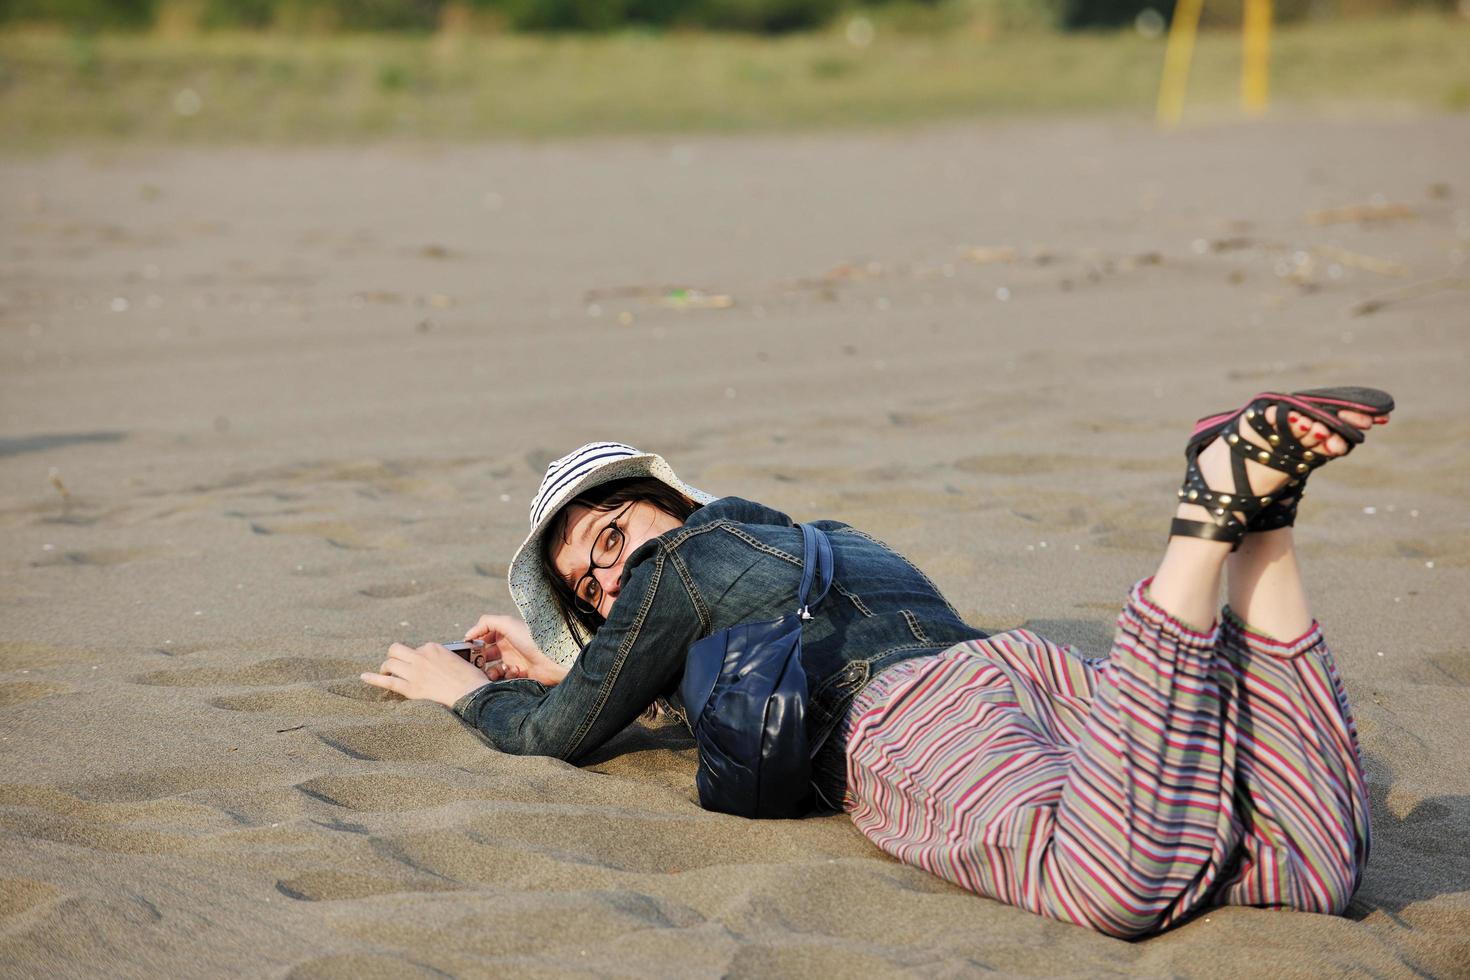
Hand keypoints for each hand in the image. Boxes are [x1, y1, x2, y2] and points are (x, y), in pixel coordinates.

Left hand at [360, 642, 490, 707]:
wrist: (472, 694)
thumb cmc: (470, 679)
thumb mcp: (459, 660)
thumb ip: (445, 659)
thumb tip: (441, 664)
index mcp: (434, 647)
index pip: (416, 648)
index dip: (416, 658)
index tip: (420, 666)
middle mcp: (421, 656)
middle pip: (396, 650)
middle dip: (393, 656)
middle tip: (395, 665)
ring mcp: (414, 672)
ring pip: (389, 663)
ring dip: (386, 668)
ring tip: (386, 673)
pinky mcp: (410, 688)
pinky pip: (386, 681)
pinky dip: (373, 678)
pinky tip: (363, 677)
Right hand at [464, 614, 567, 686]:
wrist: (553, 658)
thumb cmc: (531, 638)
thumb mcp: (507, 623)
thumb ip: (486, 623)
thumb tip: (468, 634)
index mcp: (504, 634)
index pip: (483, 639)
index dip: (475, 644)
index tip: (466, 649)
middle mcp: (508, 647)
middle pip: (485, 656)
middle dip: (479, 661)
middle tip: (476, 665)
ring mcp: (513, 662)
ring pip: (492, 670)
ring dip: (491, 671)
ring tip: (494, 672)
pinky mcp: (519, 676)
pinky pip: (504, 679)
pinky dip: (506, 677)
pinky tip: (514, 672)